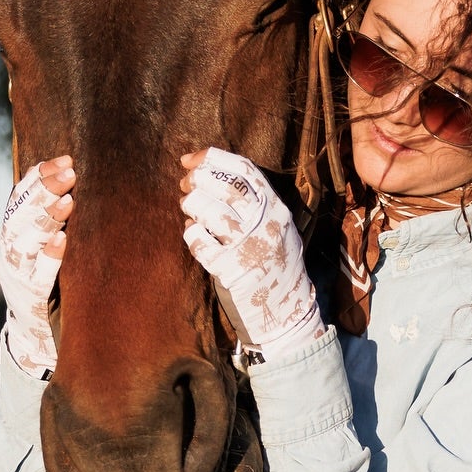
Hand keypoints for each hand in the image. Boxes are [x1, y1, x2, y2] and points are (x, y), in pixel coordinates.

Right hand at [0, 157, 73, 373]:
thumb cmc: (50, 280)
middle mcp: (9, 248)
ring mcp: (16, 274)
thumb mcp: (45, 246)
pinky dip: (48, 257)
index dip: (40, 176)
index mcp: (12, 231)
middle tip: (71, 172)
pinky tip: (62, 241)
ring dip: (47, 218)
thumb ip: (53, 220)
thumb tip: (77, 176)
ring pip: (26, 240)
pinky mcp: (29, 298)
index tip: (65, 160)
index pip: (22, 195)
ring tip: (68, 201)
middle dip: (46, 190)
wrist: (35, 335)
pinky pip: (38, 276)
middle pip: (23, 212)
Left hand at [180, 147, 324, 361]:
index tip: (189, 159)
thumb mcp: (275, 226)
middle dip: (198, 178)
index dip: (212, 158)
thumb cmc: (273, 264)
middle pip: (225, 186)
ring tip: (189, 208)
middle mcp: (265, 225)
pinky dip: (191, 234)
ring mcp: (248, 248)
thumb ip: (250, 202)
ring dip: (191, 204)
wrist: (285, 312)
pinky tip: (194, 234)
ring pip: (209, 210)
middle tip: (185, 183)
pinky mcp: (230, 271)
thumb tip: (203, 169)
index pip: (244, 170)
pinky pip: (199, 242)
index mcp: (277, 209)